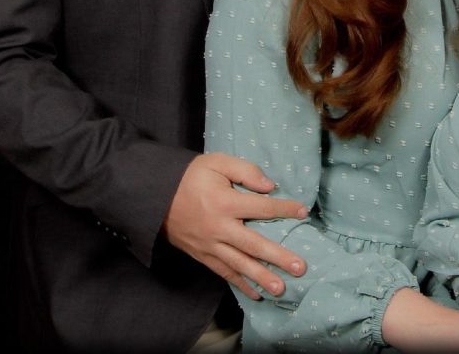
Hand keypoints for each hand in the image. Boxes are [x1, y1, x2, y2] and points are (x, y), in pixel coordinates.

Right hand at [163, 152, 308, 299]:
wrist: (155, 196)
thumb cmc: (191, 176)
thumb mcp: (217, 162)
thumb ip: (245, 171)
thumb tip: (270, 186)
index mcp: (225, 202)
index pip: (261, 208)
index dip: (284, 209)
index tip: (303, 212)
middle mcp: (219, 228)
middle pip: (253, 245)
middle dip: (277, 257)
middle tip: (299, 268)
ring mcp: (210, 245)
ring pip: (239, 265)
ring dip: (261, 278)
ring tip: (281, 289)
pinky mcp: (203, 256)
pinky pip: (224, 273)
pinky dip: (240, 285)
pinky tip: (256, 295)